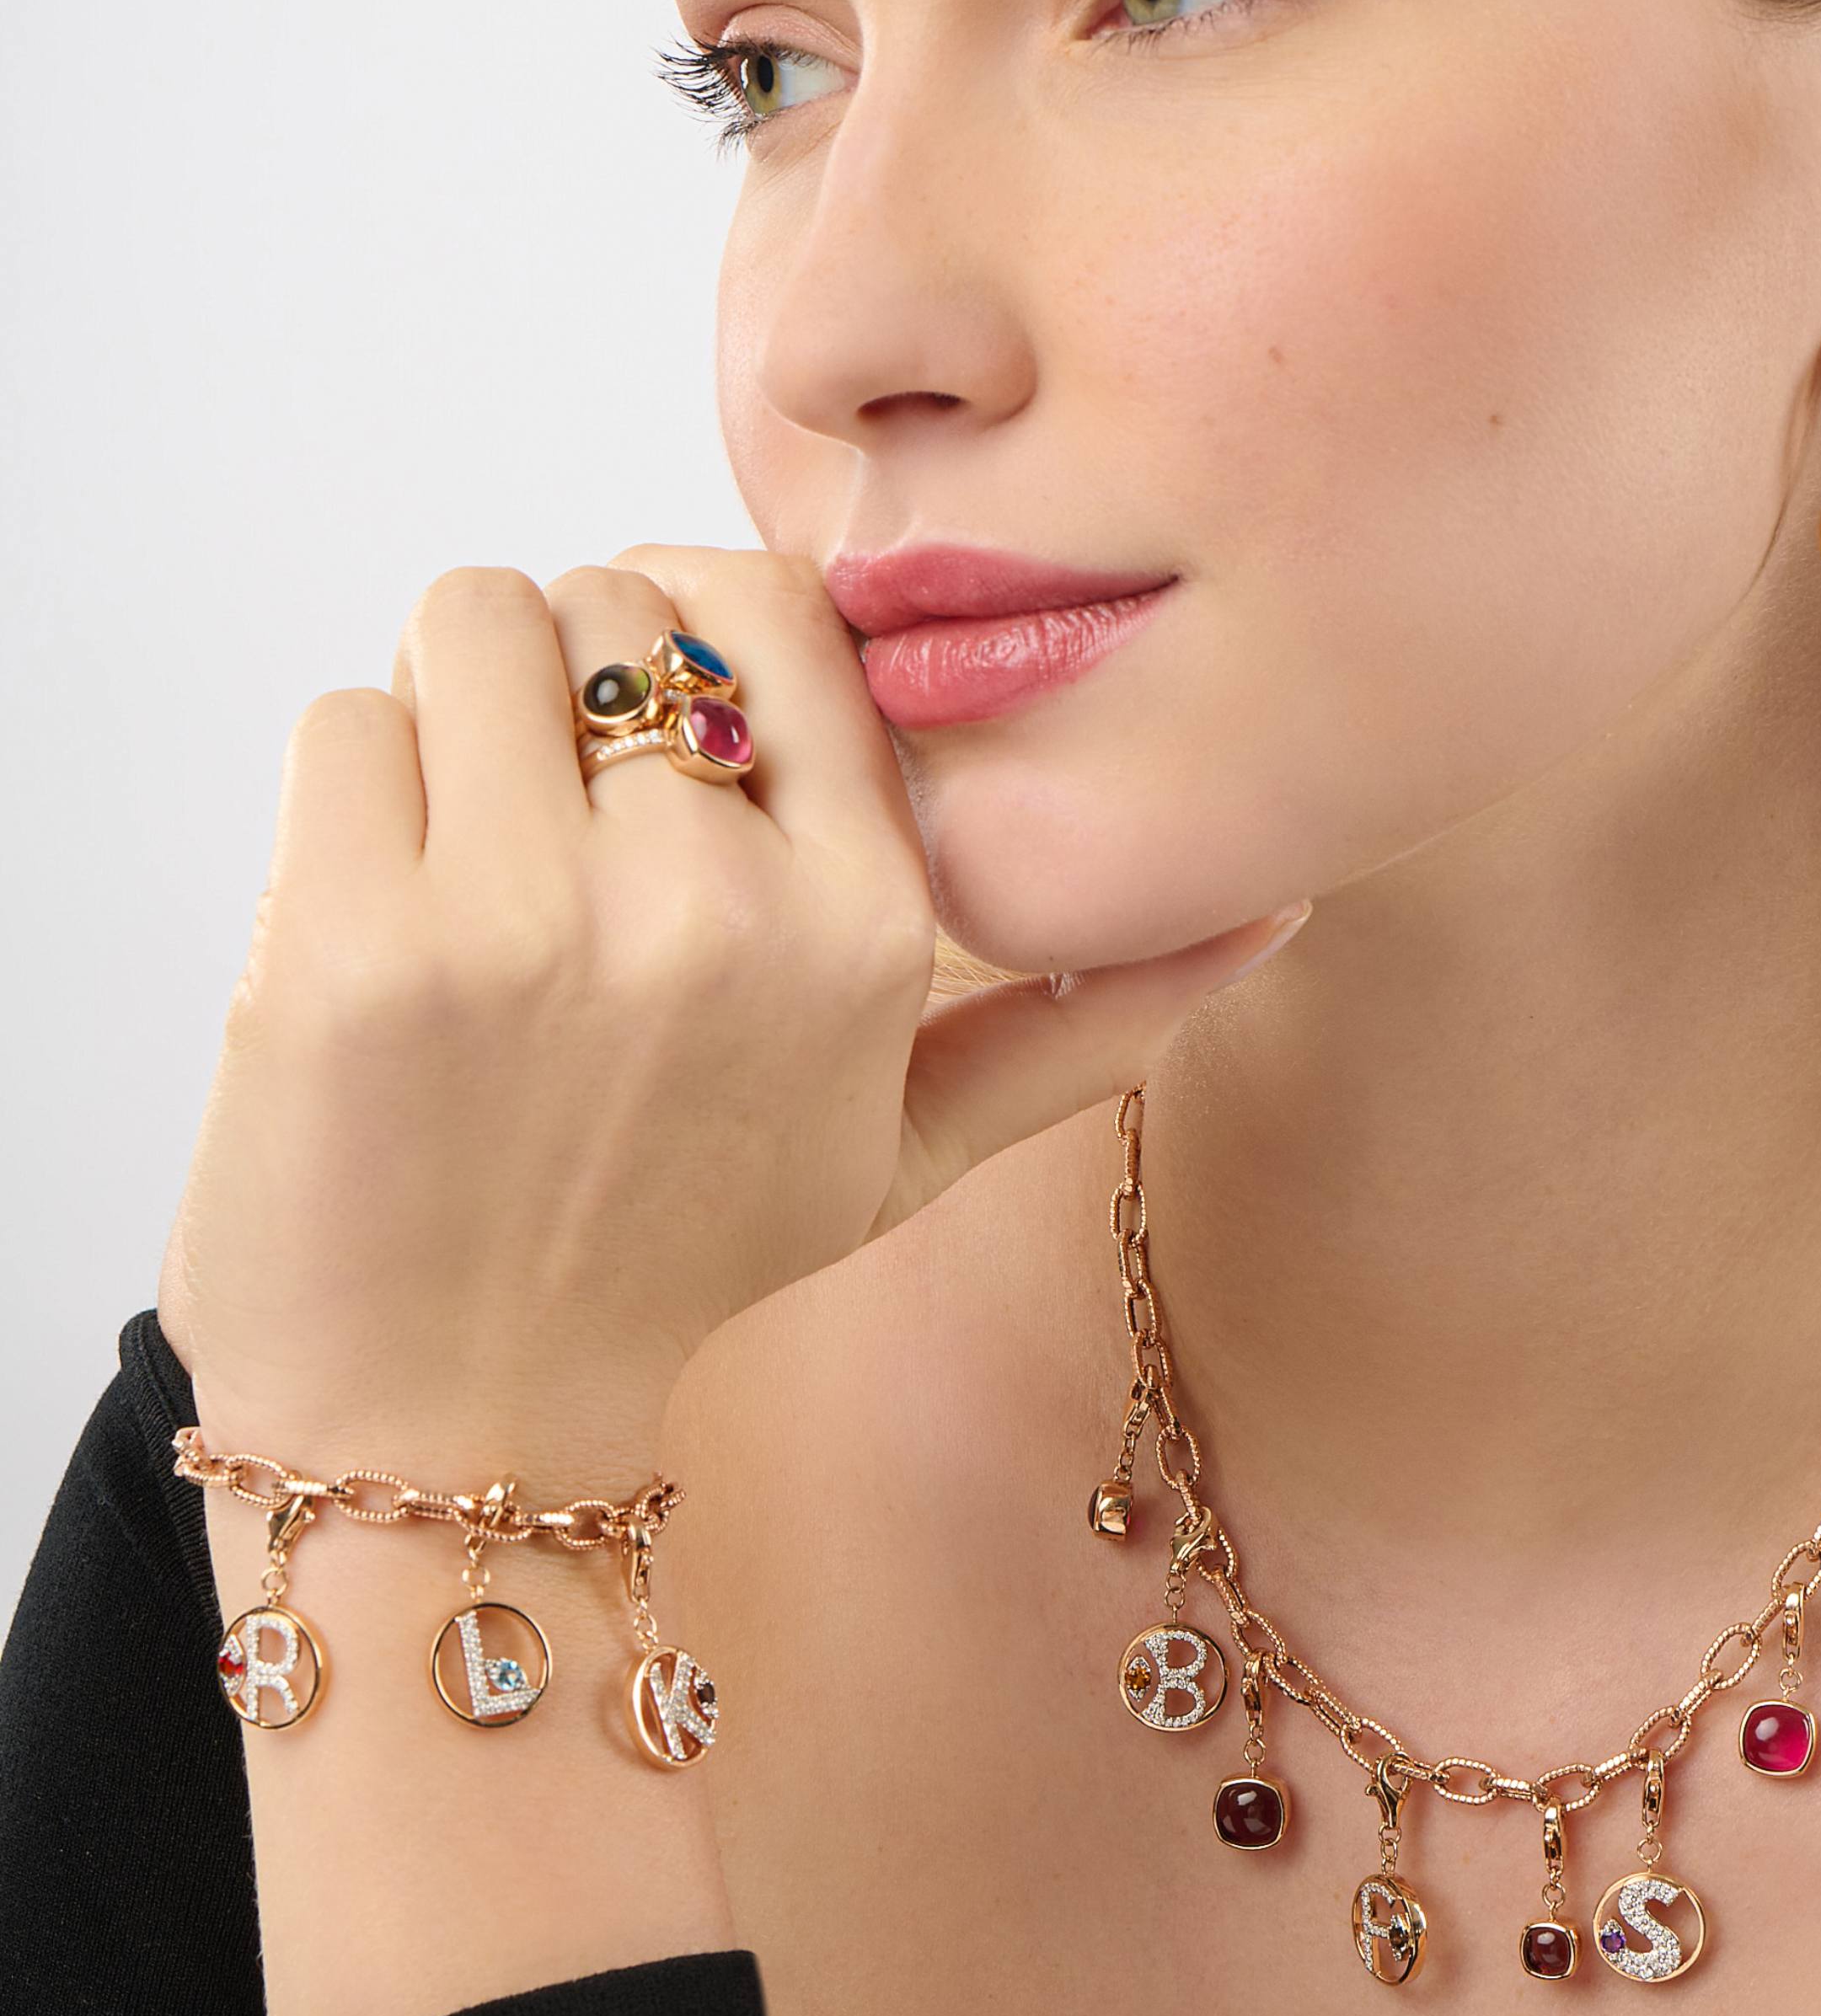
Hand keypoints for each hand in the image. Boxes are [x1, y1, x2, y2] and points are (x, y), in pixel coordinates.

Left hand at [160, 546, 1303, 1482]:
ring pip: (474, 617)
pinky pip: (347, 719)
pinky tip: (381, 917)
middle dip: (570, 677)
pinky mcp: (351, 941)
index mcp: (867, 925)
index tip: (663, 720)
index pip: (782, 604)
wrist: (461, 1425)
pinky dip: (353, 792)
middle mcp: (717, 910)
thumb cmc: (679, 1256)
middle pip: (614, 590)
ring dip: (454, 707)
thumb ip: (1082, 1019)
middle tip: (552, 821)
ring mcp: (524, 921)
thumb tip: (1278, 904)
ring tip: (465, 849)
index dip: (701, 625)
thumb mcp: (906, 1149)